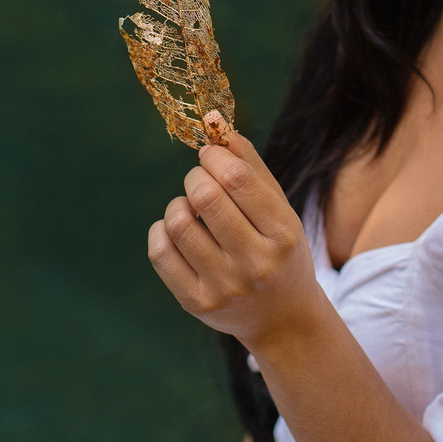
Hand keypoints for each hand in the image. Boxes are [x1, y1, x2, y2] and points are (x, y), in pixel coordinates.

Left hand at [147, 118, 321, 351]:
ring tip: (190, 208)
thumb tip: (216, 122)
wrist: (282, 319)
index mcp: (282, 234)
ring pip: (178, 223)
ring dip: (178, 204)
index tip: (209, 154)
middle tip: (200, 178)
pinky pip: (160, 252)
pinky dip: (161, 229)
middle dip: (196, 176)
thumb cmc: (279, 251)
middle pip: (205, 197)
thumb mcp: (280, 209)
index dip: (214, 156)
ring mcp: (223, 287)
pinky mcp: (196, 303)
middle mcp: (254, 264)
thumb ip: (250, 166)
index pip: (237, 179)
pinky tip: (177, 230)